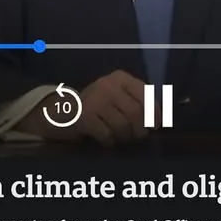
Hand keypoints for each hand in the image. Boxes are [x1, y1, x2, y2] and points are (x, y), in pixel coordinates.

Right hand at [17, 70, 147, 144]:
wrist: (60, 112)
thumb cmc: (96, 107)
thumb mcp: (117, 97)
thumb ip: (136, 102)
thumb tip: (161, 119)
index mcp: (120, 78)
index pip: (146, 93)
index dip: (155, 111)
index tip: (158, 125)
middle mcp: (108, 85)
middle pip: (136, 112)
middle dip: (140, 129)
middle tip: (137, 136)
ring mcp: (95, 99)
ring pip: (122, 125)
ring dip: (124, 137)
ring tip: (120, 138)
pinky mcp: (84, 116)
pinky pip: (107, 134)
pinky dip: (109, 142)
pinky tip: (105, 140)